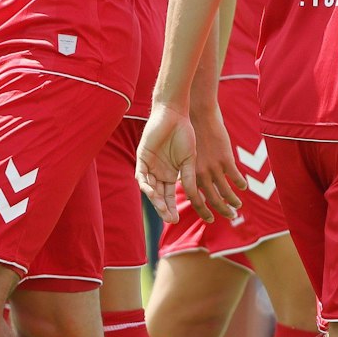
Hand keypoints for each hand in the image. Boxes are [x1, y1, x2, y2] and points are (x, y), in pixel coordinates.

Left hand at [137, 103, 203, 222]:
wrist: (175, 116)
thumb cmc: (185, 136)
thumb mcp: (189, 161)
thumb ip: (189, 178)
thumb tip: (196, 199)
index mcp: (171, 175)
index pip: (169, 196)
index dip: (172, 208)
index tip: (177, 219)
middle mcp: (159, 173)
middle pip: (159, 195)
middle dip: (164, 208)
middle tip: (170, 219)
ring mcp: (150, 166)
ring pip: (150, 188)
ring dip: (155, 199)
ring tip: (163, 209)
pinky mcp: (142, 157)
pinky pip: (141, 174)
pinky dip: (145, 184)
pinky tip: (152, 192)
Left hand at [187, 99, 245, 220]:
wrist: (198, 116)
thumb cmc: (191, 134)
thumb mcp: (187, 156)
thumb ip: (190, 172)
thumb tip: (191, 188)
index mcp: (190, 174)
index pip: (195, 199)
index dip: (203, 211)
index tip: (210, 219)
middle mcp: (201, 174)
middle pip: (212, 199)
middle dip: (222, 211)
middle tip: (230, 217)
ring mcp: (214, 167)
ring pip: (226, 191)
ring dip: (233, 201)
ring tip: (238, 206)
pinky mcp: (226, 159)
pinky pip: (235, 177)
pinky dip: (240, 184)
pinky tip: (244, 187)